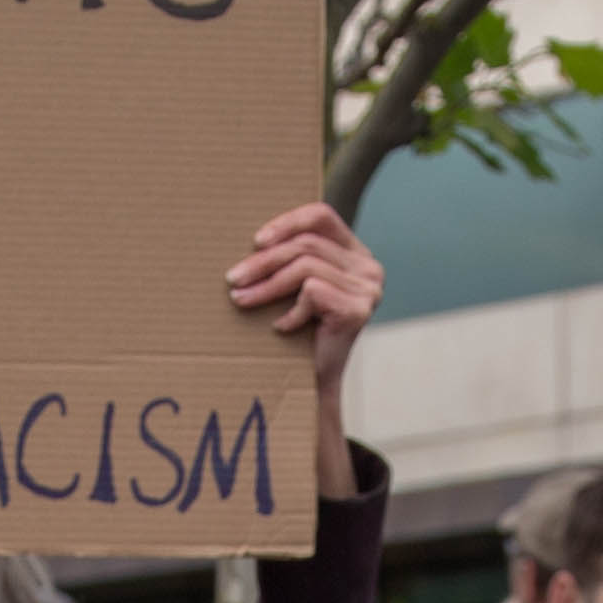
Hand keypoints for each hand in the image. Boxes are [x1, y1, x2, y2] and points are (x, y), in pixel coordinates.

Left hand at [230, 203, 381, 475]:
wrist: (316, 385)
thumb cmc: (301, 333)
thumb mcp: (297, 286)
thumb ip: (291, 257)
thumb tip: (252, 236)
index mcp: (356, 253)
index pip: (321, 217)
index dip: (287, 222)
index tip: (255, 241)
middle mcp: (369, 267)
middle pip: (307, 244)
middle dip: (263, 261)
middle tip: (233, 279)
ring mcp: (368, 289)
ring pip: (305, 267)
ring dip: (266, 286)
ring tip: (241, 300)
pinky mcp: (359, 310)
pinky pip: (312, 293)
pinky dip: (290, 312)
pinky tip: (281, 328)